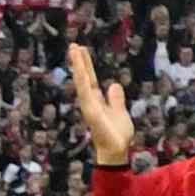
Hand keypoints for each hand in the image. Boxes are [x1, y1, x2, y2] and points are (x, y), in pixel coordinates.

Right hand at [61, 43, 137, 165]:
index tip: (82, 51)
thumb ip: (116, 99)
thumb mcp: (120, 112)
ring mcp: (89, 106)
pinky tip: (79, 69)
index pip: (89, 79)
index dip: (86, 66)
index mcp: (97, 101)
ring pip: (82, 82)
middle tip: (74, 45)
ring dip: (79, 66)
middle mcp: (90, 102)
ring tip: (74, 50)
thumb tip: (113, 84)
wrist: (117, 150)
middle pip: (84, 78)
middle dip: (79, 62)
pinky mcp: (91, 111)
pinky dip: (82, 81)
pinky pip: (86, 93)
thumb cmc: (117, 134)